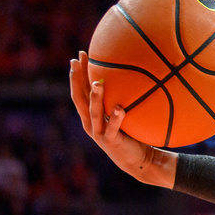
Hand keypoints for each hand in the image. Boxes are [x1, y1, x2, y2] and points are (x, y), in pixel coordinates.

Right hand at [69, 51, 159, 182]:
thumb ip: (123, 96)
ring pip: (94, 112)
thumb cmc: (131, 132)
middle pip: (79, 98)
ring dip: (95, 97)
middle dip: (76, 80)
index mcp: (91, 114)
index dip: (78, 73)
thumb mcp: (125, 111)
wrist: (137, 159)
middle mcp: (90, 122)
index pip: (81, 90)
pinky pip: (113, 129)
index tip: (80, 55)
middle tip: (76, 62)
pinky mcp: (111, 142)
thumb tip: (135, 72)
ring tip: (98, 83)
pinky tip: (120, 108)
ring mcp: (99, 133)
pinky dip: (116, 118)